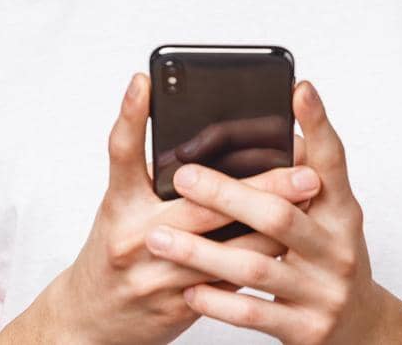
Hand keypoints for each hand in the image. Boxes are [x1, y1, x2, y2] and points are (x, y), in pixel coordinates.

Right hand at [46, 72, 320, 344]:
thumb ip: (147, 174)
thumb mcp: (118, 207)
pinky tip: (290, 239)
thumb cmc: (113, 253)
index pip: (121, 152)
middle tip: (301, 171)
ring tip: (309, 204)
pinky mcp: (179, 306)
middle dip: (259, 187)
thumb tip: (192, 134)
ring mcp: (159, 276)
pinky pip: (230, 279)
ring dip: (273, 225)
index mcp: (119, 206)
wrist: (92, 321)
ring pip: (228, 248)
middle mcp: (136, 238)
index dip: (130, 115)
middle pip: (200, 204)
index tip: (146, 81)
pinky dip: (260, 256)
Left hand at [142, 80, 385, 343]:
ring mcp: (322, 292)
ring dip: (202, 251)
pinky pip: (252, 313)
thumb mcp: (329, 218)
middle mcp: (338, 249)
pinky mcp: (305, 330)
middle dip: (227, 194)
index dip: (318, 124)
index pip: (332, 161)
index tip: (298, 88)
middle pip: (280, 215)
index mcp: (343, 212)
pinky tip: (189, 288)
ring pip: (255, 266)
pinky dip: (217, 300)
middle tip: (183, 176)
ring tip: (159, 237)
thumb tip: (273, 126)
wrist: (361, 331)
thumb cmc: (331, 259)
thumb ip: (301, 180)